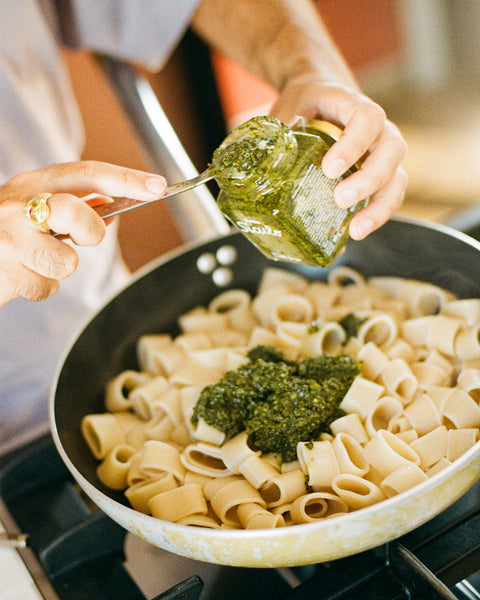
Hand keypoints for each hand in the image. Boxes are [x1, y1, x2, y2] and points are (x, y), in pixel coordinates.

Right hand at [0, 161, 166, 306]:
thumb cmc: (4, 236)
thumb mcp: (33, 210)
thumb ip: (70, 206)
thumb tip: (113, 207)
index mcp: (32, 185)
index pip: (86, 174)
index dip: (126, 179)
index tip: (159, 186)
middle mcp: (17, 205)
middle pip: (76, 211)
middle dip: (91, 232)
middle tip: (82, 238)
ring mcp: (8, 238)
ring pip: (65, 261)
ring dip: (59, 268)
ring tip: (37, 262)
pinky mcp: (3, 271)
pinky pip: (46, 288)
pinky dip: (40, 288)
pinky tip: (22, 276)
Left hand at [270, 80, 407, 239]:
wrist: (318, 101)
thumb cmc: (304, 107)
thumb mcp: (287, 112)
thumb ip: (278, 139)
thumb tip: (259, 180)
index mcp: (354, 106)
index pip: (367, 118)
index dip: (353, 144)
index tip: (329, 168)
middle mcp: (378, 129)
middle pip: (392, 150)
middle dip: (369, 179)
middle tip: (340, 199)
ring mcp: (383, 153)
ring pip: (397, 178)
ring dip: (379, 206)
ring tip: (355, 230)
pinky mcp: (381, 176)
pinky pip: (389, 196)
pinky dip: (375, 216)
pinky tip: (354, 232)